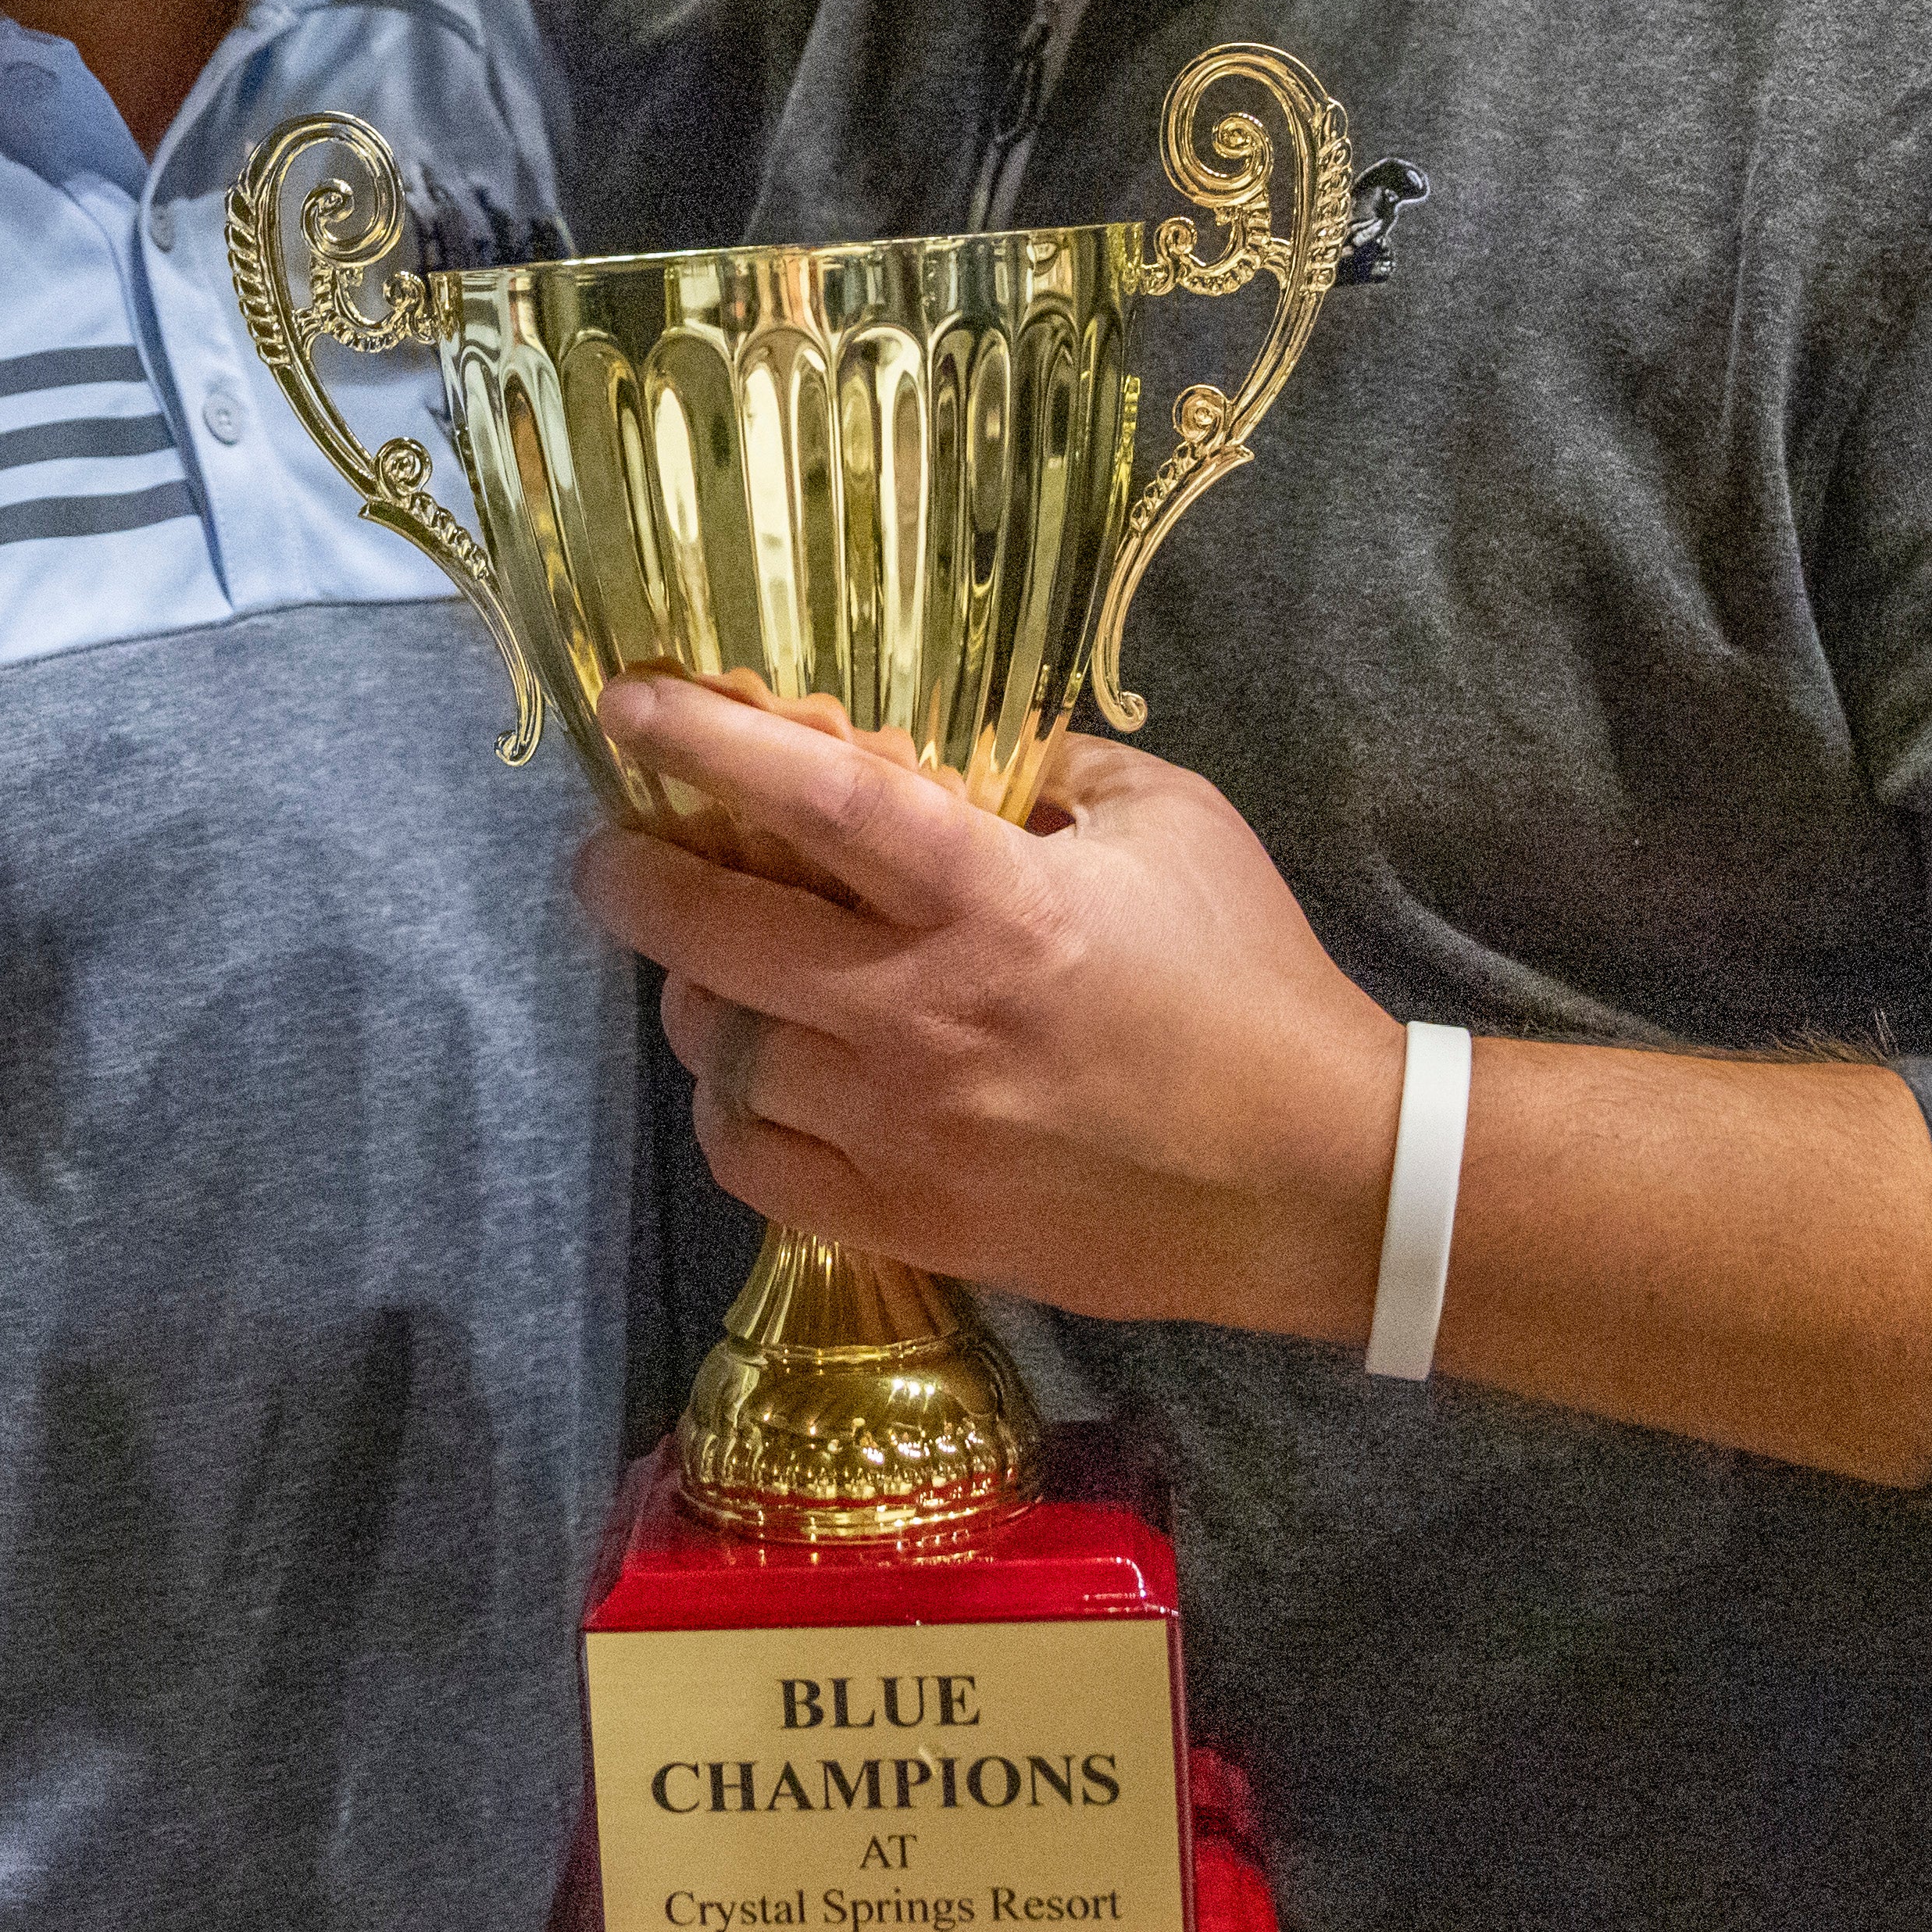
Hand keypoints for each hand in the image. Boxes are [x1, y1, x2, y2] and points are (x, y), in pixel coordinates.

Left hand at [568, 680, 1404, 1345]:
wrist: (1316, 1180)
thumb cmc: (1252, 982)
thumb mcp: (1173, 825)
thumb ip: (1051, 769)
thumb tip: (941, 746)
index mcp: (998, 904)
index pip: (823, 801)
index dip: (712, 745)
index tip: (630, 706)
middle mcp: (927, 1019)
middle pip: (715, 937)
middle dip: (634, 882)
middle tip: (615, 856)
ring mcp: (908, 1134)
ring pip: (718, 1053)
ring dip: (694, 999)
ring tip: (712, 971)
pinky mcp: (911, 1225)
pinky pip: (752, 1164)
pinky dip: (729, 1112)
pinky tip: (753, 1079)